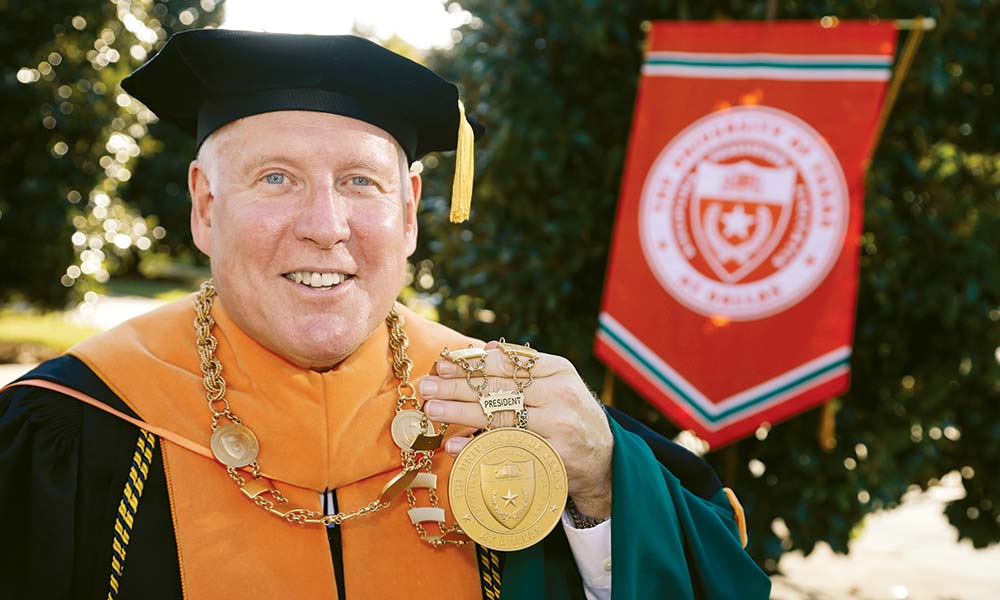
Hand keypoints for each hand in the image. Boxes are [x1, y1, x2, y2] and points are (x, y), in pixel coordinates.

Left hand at [418, 341, 613, 517]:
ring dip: (461, 413)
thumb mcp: (556, 384)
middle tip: (427, 387)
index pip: (507, 363)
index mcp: (558, 371)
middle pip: (500, 388)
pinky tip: (454, 445)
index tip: (442, 364)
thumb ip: (523, 367)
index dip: (471, 363)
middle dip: (458, 387)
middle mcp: (559, 395)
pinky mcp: (552, 457)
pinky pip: (508, 450)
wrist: (606, 459)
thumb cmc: (571, 415)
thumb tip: (485, 348)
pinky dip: (478, 447)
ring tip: (432, 410)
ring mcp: (557, 427)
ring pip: (500, 417)